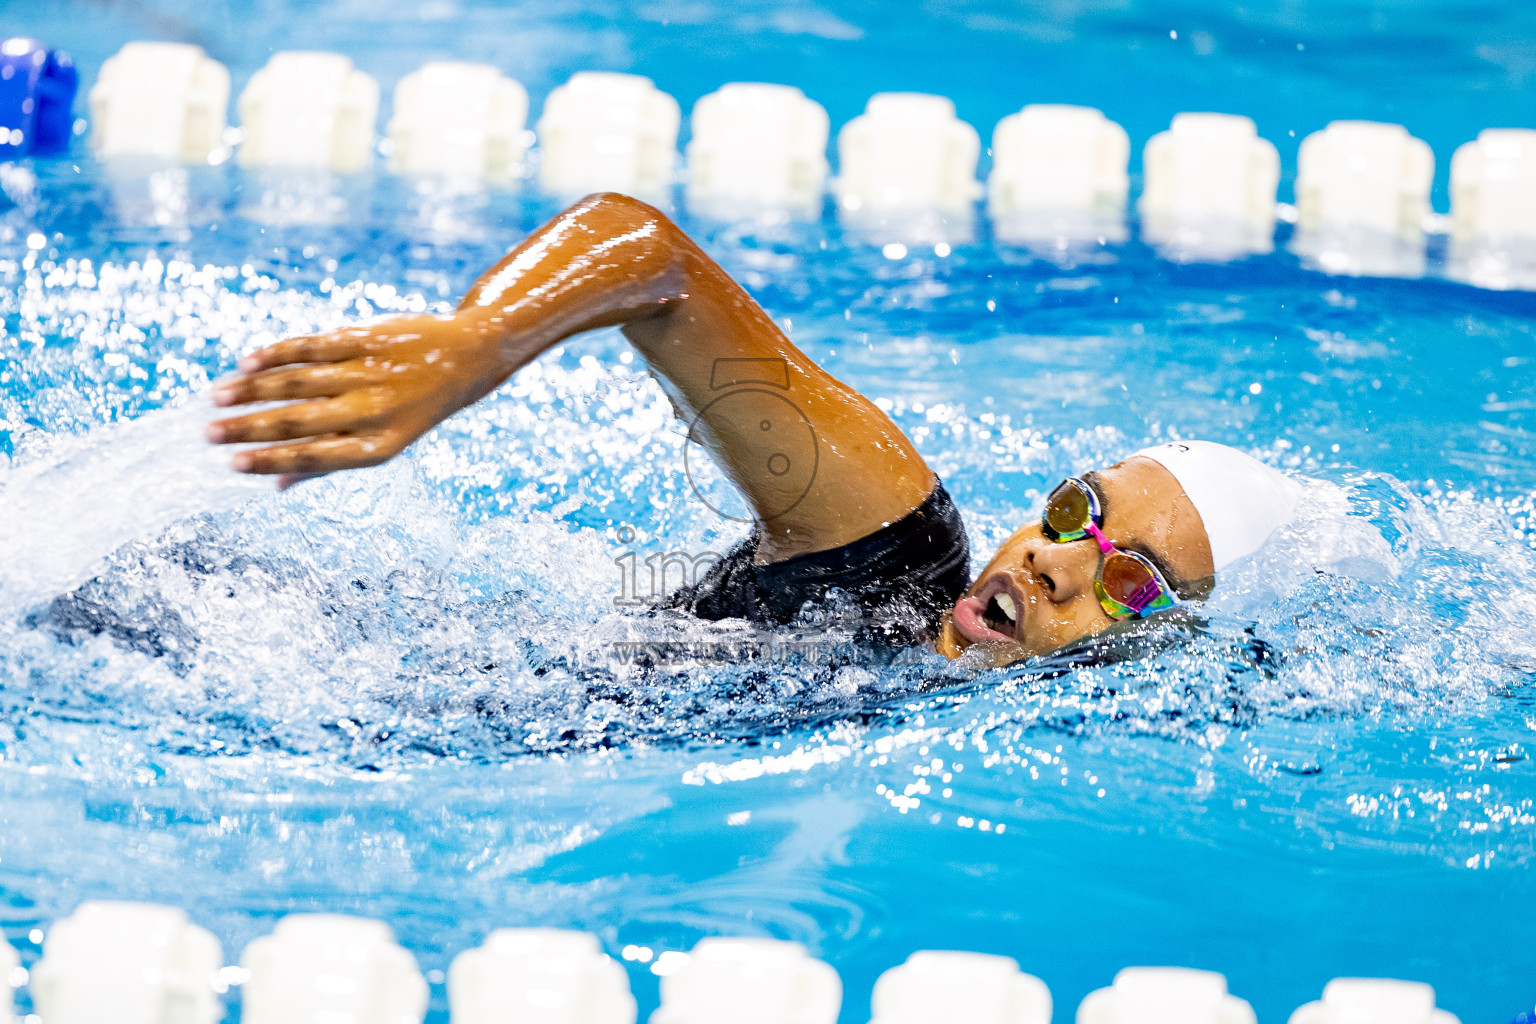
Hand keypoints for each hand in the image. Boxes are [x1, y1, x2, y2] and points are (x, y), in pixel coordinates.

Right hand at [207, 312, 509, 488]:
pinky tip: (246, 362)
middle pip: (299, 421)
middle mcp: (374, 411)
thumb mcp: (384, 442)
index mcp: (378, 447)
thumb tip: (275, 486)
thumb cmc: (414, 408)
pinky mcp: (366, 339)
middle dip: (249, 428)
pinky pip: (313, 347)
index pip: (314, 458)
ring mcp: (370, 373)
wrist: (467, 358)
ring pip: (300, 382)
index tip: (230, 464)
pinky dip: (277, 354)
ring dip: (253, 390)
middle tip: (207, 433)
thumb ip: (332, 462)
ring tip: (217, 396)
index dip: (270, 462)